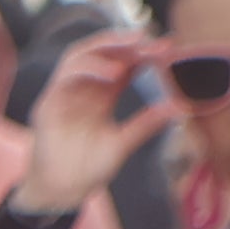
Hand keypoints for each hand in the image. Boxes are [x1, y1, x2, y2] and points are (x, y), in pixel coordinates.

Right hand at [13, 33, 179, 216]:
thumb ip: (147, 124)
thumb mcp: (124, 144)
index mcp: (100, 96)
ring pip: (79, 56)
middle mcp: (81, 90)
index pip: (122, 65)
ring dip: (105, 47)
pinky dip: (89, 68)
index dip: (143, 53)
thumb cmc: (88, 169)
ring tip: (133, 48)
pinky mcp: (49, 103)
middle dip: (124, 41)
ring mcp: (63, 94)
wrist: (61, 190)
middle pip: (99, 52)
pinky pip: (66, 76)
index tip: (168, 47)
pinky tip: (114, 72)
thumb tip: (180, 108)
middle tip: (151, 38)